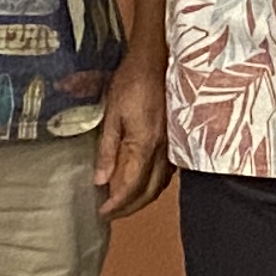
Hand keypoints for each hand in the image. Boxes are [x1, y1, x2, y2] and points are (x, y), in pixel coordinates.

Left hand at [94, 54, 173, 219]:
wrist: (158, 61)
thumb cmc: (131, 83)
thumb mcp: (112, 115)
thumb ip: (107, 150)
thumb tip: (100, 180)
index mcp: (144, 146)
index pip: (130, 187)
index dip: (116, 204)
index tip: (102, 212)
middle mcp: (162, 152)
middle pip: (147, 192)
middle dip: (129, 208)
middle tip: (111, 213)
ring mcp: (172, 147)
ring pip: (159, 185)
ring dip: (142, 199)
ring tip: (124, 203)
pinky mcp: (176, 140)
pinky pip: (167, 173)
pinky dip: (154, 185)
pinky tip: (144, 182)